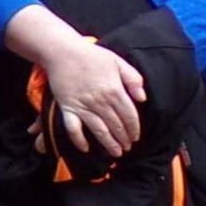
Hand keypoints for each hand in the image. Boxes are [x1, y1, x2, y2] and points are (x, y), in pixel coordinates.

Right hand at [36, 37, 147, 156]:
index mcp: (114, 90)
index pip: (129, 115)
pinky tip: (85, 148)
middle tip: (128, 147)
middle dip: (124, 139)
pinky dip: (78, 140)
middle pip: (116, 125)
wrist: (63, 52)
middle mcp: (100, 101)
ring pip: (99, 130)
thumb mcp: (118, 61)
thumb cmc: (92, 55)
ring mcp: (83, 106)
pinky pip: (73, 128)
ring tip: (116, 153)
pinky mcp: (68, 108)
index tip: (136, 136)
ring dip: (109, 144)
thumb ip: (133, 78)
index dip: (134, 128)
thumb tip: (142, 98)